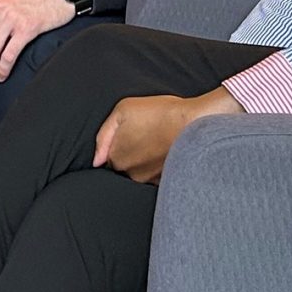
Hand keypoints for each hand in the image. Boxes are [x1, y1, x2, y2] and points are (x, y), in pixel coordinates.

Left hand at [92, 87, 243, 184]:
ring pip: (142, 173)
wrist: (195, 122)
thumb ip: (104, 135)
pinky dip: (162, 166)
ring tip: (159, 143)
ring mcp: (150, 180)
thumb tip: (96, 161)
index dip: (119, 146)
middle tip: (147, 138)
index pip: (109, 159)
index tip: (132, 135)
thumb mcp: (123, 110)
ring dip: (147, 161)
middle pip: (125, 168)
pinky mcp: (168, 181)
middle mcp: (132, 174)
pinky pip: (159, 177)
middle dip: (132, 156)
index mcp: (117, 158)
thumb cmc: (159, 113)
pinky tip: (168, 151)